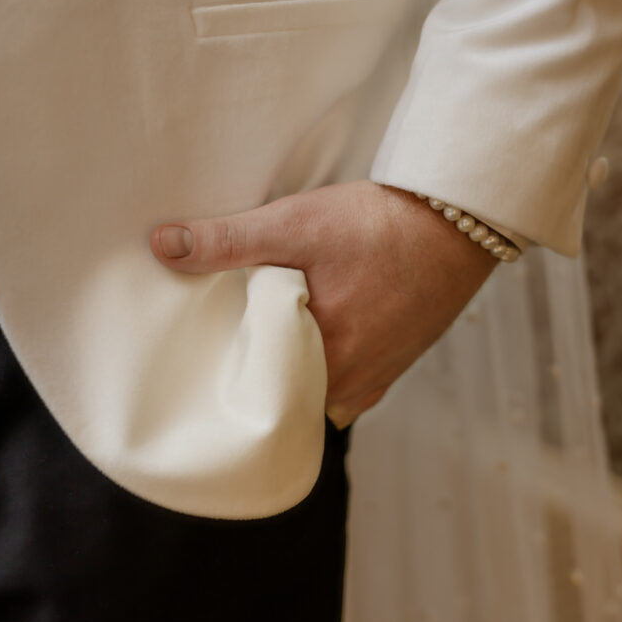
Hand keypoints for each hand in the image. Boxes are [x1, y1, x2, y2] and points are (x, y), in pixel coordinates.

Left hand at [150, 181, 496, 427]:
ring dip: (296, 377)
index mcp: (321, 355)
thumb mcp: (296, 222)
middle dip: (261, 380)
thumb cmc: (381, 225)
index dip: (230, 375)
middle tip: (234, 349)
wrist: (458, 223)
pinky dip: (329, 372)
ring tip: (271, 346)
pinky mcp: (398, 363)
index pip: (258, 392)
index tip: (208, 355)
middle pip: (289, 399)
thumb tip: (163, 247)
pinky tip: (319, 342)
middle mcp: (352, 380)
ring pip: (320, 396)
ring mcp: (379, 376)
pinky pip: (351, 386)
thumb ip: (229, 240)